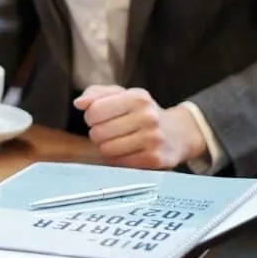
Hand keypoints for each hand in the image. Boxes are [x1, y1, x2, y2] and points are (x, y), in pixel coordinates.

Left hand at [73, 85, 206, 169]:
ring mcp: (153, 139)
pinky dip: (118, 158)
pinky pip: (119, 163)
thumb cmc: (141, 112)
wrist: (177, 133)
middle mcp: (148, 117)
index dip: (91, 116)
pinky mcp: (155, 160)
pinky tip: (129, 151)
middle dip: (99, 133)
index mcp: (138, 97)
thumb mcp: (121, 95)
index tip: (101, 117)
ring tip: (120, 140)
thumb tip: (79, 103)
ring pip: (106, 149)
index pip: (94, 111)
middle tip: (112, 131)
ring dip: (107, 147)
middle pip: (97, 132)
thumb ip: (96, 94)